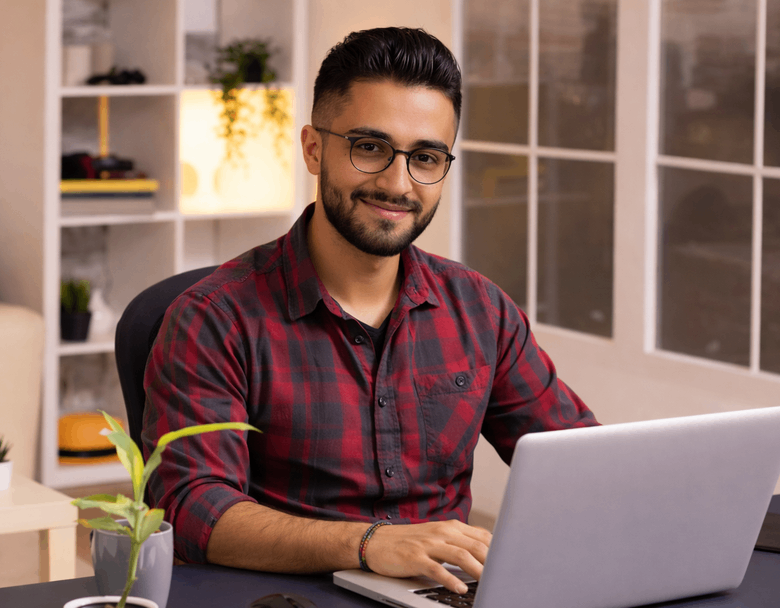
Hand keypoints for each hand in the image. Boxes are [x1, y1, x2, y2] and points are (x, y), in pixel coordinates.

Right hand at [364, 520, 491, 593]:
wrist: (376, 542)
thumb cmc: (409, 542)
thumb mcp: (436, 536)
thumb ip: (459, 541)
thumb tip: (485, 553)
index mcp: (450, 526)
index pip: (482, 536)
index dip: (498, 551)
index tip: (508, 565)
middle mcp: (441, 532)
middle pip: (475, 545)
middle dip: (492, 563)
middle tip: (502, 577)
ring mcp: (428, 544)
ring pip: (461, 555)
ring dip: (477, 571)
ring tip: (488, 583)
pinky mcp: (415, 557)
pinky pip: (437, 569)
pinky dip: (451, 580)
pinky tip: (460, 589)